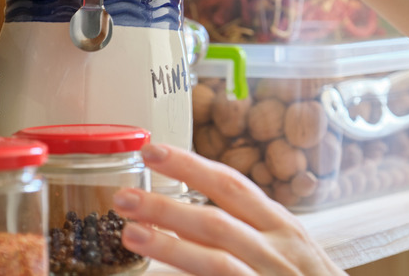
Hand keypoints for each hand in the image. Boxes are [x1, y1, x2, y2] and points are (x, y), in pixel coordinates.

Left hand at [111, 144, 346, 274]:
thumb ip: (243, 230)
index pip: (231, 184)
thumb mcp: (285, 247)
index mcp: (280, 224)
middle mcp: (277, 247)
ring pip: (216, 258)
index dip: (190, 165)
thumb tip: (181, 220)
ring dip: (170, 246)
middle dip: (167, 205)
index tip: (153, 150)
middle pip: (217, 217)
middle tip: (123, 196)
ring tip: (131, 234)